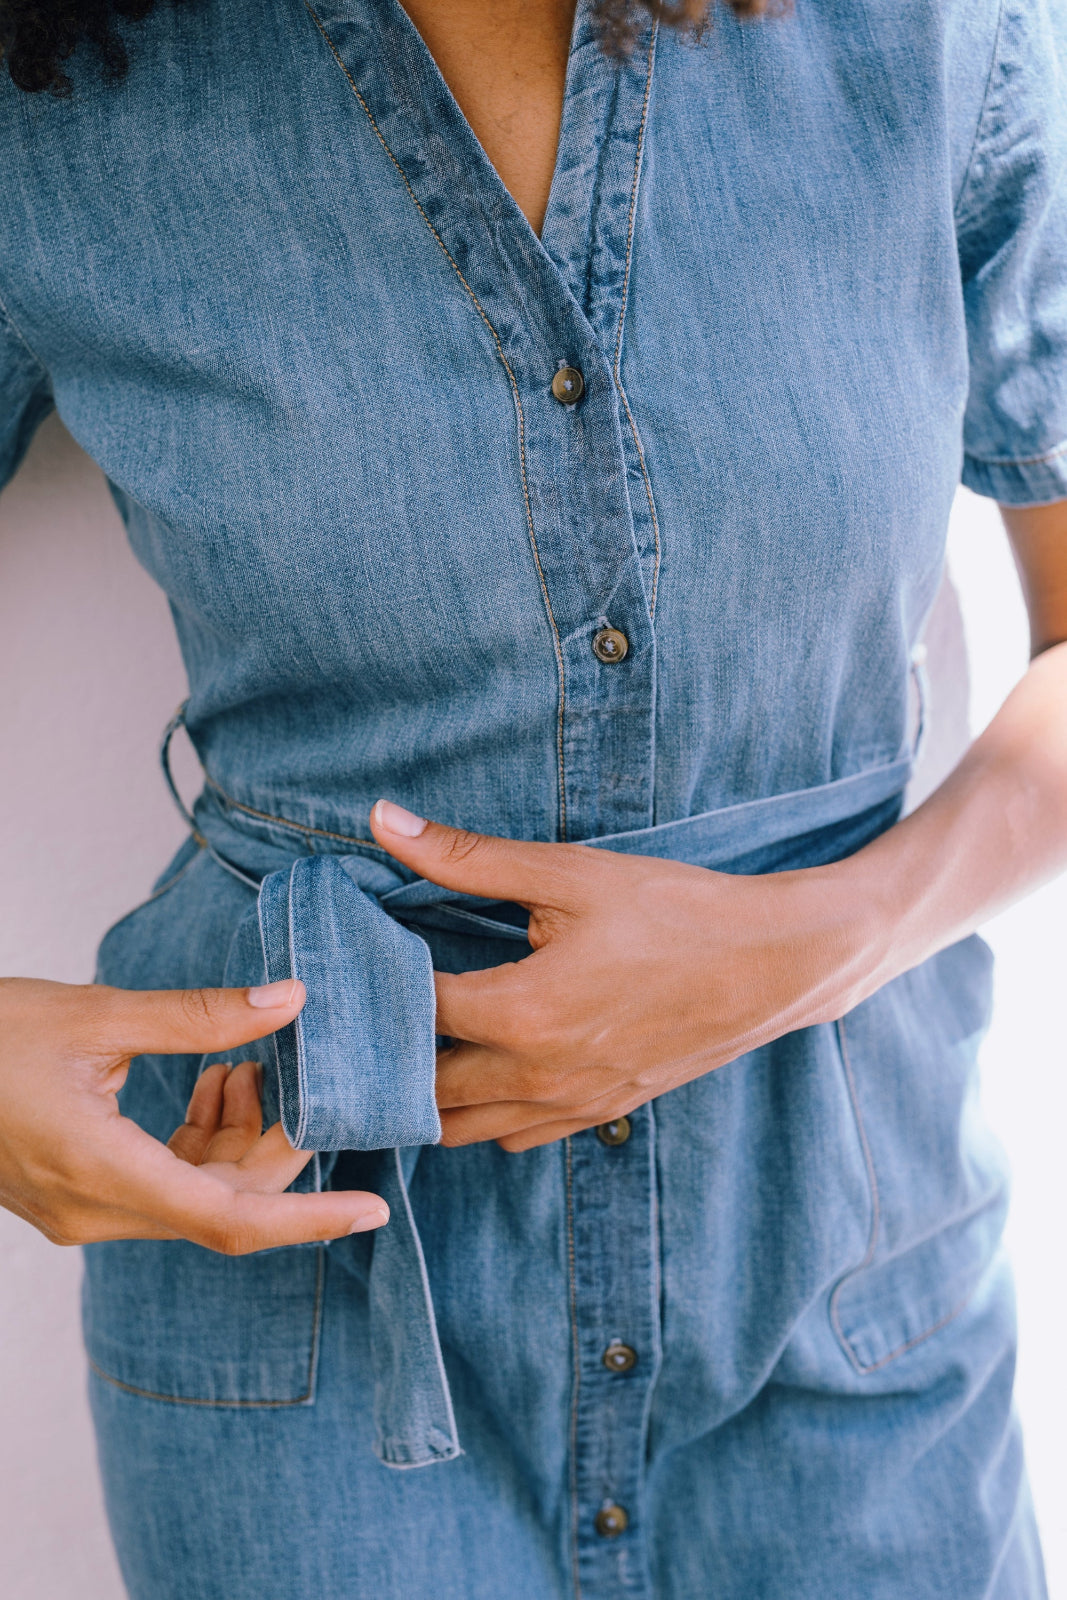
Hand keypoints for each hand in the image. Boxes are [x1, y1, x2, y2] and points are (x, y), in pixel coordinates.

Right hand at [0, 977, 388, 1251]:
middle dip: (276, 1147)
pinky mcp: (77, 1193)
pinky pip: (164, 1182)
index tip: (372, 1209)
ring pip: (196, 1193)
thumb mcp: (95, 1013)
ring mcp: (83, 1209)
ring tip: (244, 1062)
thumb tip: (291, 1002)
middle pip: (223, 1203)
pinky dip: (200, 1139)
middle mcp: (95, 1210)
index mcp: (100, 1171)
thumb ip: (199, 1017)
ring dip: (236, 1136)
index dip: (310, 1218)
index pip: (230, 1219)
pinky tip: (212, 1078)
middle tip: (298, 1077)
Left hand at [370, 800, 880, 1150]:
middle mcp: (536, 1075)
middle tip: (372, 1005)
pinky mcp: (598, 1112)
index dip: (370, 984)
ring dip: (429, 1091)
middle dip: (388, 1050)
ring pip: (461, 1128)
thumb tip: (382, 821)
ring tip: (419, 1038)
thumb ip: (468, 857)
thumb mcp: (570, 874)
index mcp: (520, 1013)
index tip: (355, 956)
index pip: (406, 1013)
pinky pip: (514, 1135)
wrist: (775, 963)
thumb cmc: (676, 910)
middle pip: (420, 1087)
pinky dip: (484, 1111)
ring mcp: (569, 1104)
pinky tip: (486, 1061)